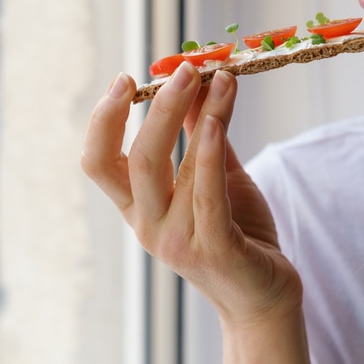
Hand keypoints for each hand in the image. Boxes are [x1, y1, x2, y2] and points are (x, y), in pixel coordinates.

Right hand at [81, 63, 302, 325]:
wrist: (265, 295)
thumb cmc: (238, 231)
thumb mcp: (214, 175)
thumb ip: (201, 132)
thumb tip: (194, 80)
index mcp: (139, 207)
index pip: (98, 161)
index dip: (104, 119)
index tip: (125, 79)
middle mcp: (148, 225)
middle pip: (135, 158)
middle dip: (158, 107)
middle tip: (185, 69)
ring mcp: (177, 241)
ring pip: (173, 168)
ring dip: (199, 114)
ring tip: (220, 79)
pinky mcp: (212, 250)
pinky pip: (206, 194)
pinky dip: (207, 152)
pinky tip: (217, 121)